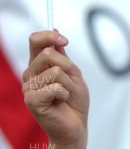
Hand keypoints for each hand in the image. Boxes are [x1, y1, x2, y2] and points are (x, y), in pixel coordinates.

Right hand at [22, 30, 88, 148]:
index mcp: (38, 65)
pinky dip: (64, 93)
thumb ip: (62, 54)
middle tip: (69, 81)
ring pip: (55, 71)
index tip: (64, 40)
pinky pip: (55, 87)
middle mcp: (30, 75)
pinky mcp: (31, 100)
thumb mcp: (72, 72)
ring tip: (64, 94)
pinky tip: (60, 101)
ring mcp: (28, 88)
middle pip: (48, 53)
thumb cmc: (73, 100)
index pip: (35, 40)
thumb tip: (55, 31)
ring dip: (68, 83)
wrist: (75, 124)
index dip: (49, 36)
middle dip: (67, 66)